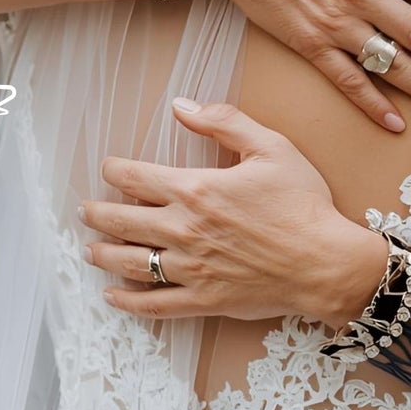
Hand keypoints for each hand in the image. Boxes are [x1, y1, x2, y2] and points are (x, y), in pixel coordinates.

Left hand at [83, 99, 389, 325]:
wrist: (325, 262)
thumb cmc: (303, 203)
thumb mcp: (271, 147)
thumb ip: (224, 121)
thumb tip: (182, 105)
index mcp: (197, 189)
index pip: (137, 178)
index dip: (115, 171)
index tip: (108, 169)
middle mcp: (184, 229)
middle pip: (123, 221)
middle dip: (98, 214)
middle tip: (85, 211)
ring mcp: (191, 268)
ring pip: (131, 263)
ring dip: (104, 254)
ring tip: (90, 250)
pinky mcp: (203, 299)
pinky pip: (154, 303)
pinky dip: (128, 301)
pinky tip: (113, 296)